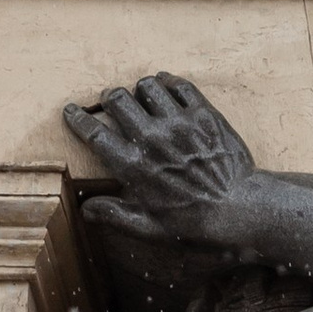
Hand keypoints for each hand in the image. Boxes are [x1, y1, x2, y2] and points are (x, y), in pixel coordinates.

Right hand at [62, 76, 259, 253]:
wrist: (241, 209)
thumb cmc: (194, 222)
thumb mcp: (152, 228)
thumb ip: (117, 215)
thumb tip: (86, 210)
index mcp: (134, 166)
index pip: (95, 133)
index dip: (78, 118)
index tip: (72, 110)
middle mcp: (153, 139)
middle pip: (116, 98)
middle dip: (110, 98)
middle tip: (114, 104)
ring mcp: (179, 123)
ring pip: (146, 85)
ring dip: (140, 90)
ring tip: (143, 99)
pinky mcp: (203, 113)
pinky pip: (178, 84)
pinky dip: (168, 83)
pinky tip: (166, 90)